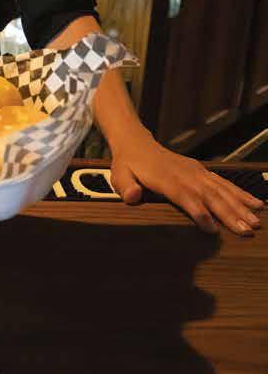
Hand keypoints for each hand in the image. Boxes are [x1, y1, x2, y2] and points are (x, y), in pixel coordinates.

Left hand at [109, 131, 264, 235]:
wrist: (136, 143)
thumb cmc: (128, 164)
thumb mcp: (119, 175)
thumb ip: (126, 186)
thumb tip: (132, 196)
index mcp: (166, 179)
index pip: (185, 197)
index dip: (198, 212)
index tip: (211, 228)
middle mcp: (185, 175)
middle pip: (210, 195)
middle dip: (229, 213)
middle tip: (246, 230)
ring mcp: (196, 172)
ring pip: (222, 190)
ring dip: (240, 206)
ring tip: (256, 221)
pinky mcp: (202, 171)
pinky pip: (224, 183)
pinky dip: (241, 193)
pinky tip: (256, 203)